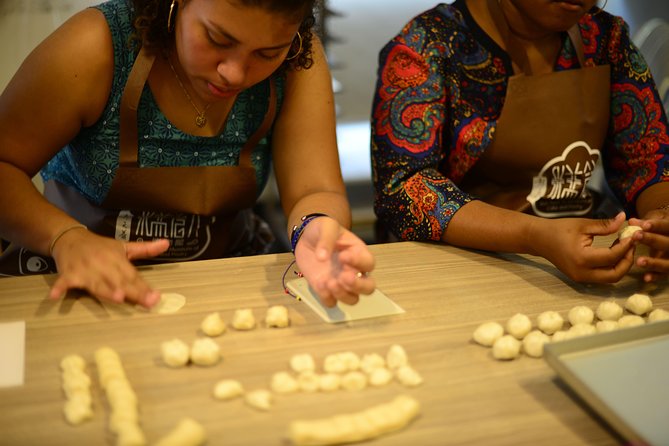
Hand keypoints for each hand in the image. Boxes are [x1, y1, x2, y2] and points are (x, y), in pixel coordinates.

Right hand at [49, 229, 169, 307]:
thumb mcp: (124, 246)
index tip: (157, 297)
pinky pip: (63, 282)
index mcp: (118, 259)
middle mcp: (104, 265)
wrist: (70, 237)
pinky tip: (55, 297)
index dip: (145, 287)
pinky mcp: (68, 273)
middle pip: (120, 281)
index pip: (133, 276)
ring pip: (97, 284)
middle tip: (146, 302)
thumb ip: (145, 249)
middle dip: (133, 292)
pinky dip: (59, 288)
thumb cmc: (100, 247)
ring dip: (106, 290)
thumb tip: (167, 243)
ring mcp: (85, 270)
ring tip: (117, 298)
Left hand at [294, 216, 375, 306]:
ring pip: (353, 299)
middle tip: (344, 276)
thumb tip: (322, 257)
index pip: (369, 263)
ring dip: (343, 295)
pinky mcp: (326, 290)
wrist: (306, 237)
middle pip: (368, 288)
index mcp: (359, 254)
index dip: (359, 262)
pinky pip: (331, 302)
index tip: (343, 255)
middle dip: (358, 286)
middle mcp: (354, 271)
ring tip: (330, 282)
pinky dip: (327, 297)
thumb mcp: (327, 226)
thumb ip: (327, 239)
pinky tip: (320, 284)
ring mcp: (341, 283)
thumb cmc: (323, 230)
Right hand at [533, 212, 633, 282]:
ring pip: (610, 278)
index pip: (612, 256)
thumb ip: (604, 225)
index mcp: (582, 258)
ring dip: (621, 266)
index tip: (632, 235)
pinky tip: (612, 253)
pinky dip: (611, 267)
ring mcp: (580, 278)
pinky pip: (602, 277)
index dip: (626, 246)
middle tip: (630, 245)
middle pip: (615, 275)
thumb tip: (623, 219)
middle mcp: (582, 272)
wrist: (539, 239)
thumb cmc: (559, 229)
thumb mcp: (582, 224)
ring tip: (622, 248)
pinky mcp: (580, 278)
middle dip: (627, 261)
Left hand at [629, 207, 668, 281]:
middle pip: (668, 243)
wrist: (668, 239)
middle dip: (653, 240)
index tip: (644, 225)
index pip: (667, 226)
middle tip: (636, 236)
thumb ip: (645, 223)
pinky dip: (656, 276)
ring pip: (668, 262)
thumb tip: (632, 222)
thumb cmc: (659, 228)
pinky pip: (664, 274)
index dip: (657, 226)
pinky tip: (646, 278)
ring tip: (639, 261)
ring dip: (654, 262)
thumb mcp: (655, 222)